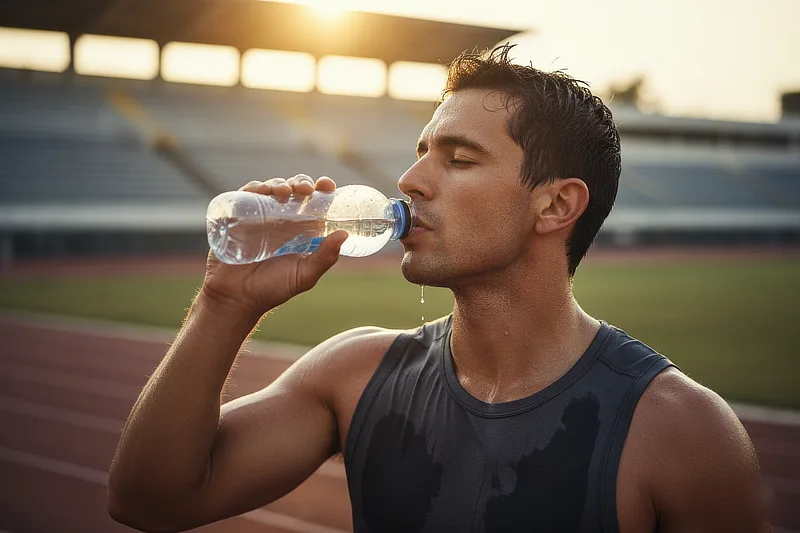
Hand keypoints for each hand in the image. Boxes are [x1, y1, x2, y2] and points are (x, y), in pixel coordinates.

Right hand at [200, 175, 348, 318]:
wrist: (237, 299)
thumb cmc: (272, 289)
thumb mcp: (304, 275)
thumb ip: (324, 258)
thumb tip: (344, 235)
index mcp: (301, 229)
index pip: (315, 202)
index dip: (322, 189)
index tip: (328, 185)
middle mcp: (282, 219)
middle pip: (294, 190)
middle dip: (301, 182)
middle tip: (305, 190)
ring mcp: (259, 217)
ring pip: (272, 188)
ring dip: (280, 183)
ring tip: (284, 192)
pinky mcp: (238, 217)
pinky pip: (246, 195)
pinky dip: (254, 187)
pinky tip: (261, 190)